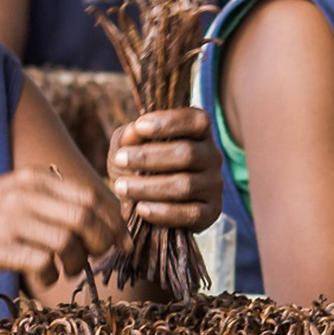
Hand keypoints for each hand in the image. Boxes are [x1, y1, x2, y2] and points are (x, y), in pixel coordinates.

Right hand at [0, 169, 129, 286]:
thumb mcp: (16, 194)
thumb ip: (53, 200)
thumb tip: (102, 220)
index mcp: (34, 177)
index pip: (91, 196)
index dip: (114, 222)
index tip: (123, 243)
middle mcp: (25, 193)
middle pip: (86, 218)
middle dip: (102, 243)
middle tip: (97, 258)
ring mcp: (11, 219)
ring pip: (69, 242)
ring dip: (75, 262)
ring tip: (65, 268)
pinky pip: (44, 263)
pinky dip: (50, 275)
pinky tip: (42, 276)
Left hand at [107, 108, 221, 233]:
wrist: (144, 203)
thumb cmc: (138, 165)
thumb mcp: (126, 146)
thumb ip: (128, 136)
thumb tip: (133, 131)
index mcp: (199, 133)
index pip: (197, 121)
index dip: (170, 121)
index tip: (139, 126)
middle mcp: (212, 156)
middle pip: (188, 153)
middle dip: (149, 157)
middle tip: (120, 159)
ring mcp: (214, 185)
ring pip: (185, 185)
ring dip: (148, 186)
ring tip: (121, 186)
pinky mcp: (211, 212)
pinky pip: (190, 213)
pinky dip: (163, 212)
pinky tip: (141, 209)